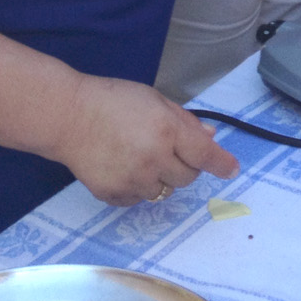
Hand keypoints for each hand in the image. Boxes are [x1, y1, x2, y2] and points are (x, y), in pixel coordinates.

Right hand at [54, 74, 237, 205]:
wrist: (67, 116)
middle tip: (166, 149)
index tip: (232, 169)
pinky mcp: (114, 195)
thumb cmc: (112, 100)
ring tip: (138, 155)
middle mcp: (154, 159)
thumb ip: (184, 121)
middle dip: (184, 165)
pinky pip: (138, 200)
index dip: (222, 164)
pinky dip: (137, 188)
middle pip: (187, 177)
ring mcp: (133, 180)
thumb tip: (210, 137)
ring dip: (160, 177)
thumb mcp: (154, 99)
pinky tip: (122, 166)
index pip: (204, 155)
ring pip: (164, 191)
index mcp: (167, 130)